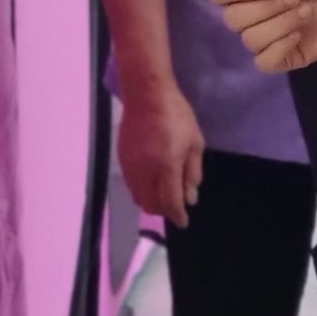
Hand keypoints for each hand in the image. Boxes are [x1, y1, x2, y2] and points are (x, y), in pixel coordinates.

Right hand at [117, 81, 203, 228]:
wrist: (146, 94)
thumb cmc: (177, 115)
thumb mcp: (195, 142)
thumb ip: (192, 172)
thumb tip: (189, 198)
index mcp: (166, 166)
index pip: (170, 201)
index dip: (177, 215)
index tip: (183, 222)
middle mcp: (145, 171)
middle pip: (150, 204)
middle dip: (163, 210)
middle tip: (174, 204)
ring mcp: (130, 165)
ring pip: (138, 197)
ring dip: (151, 200)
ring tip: (163, 192)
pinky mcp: (121, 158)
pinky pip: (130, 184)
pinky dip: (141, 189)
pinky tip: (151, 179)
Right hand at [208, 0, 316, 72]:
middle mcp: (253, 12)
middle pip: (232, 19)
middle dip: (266, 7)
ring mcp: (269, 36)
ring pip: (250, 40)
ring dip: (280, 23)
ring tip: (305, 11)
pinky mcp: (286, 57)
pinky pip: (264, 62)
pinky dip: (280, 46)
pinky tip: (299, 35)